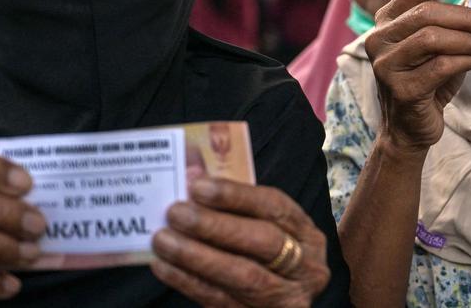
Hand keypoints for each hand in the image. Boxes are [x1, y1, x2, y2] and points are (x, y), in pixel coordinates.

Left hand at [151, 179, 330, 307]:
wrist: (267, 304)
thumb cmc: (260, 259)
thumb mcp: (260, 230)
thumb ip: (232, 207)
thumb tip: (192, 175)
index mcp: (308, 235)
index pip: (275, 207)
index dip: (236, 195)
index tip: (198, 186)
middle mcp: (307, 267)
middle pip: (264, 241)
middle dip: (216, 226)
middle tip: (176, 213)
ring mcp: (288, 298)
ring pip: (244, 275)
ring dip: (197, 256)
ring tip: (163, 240)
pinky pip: (221, 300)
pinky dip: (189, 281)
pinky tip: (165, 267)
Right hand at [365, 0, 470, 154]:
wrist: (409, 129)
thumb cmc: (428, 81)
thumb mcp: (440, 46)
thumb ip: (455, 23)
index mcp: (388, 19)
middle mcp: (379, 37)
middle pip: (428, 12)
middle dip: (468, 17)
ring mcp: (385, 64)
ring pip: (432, 38)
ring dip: (470, 40)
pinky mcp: (400, 89)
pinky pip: (440, 66)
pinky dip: (467, 60)